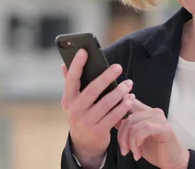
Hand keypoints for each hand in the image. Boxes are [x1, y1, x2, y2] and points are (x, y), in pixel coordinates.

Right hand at [61, 49, 134, 167]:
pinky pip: (114, 116)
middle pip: (92, 90)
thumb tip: (64, 64)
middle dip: (106, 77)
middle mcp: (75, 110)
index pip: (71, 79)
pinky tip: (130, 98)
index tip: (84, 51)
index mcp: (68, 99)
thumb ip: (70, 83)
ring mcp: (86, 122)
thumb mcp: (72, 101)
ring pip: (106, 103)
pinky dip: (123, 106)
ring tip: (129, 83)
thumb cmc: (81, 115)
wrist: (83, 144)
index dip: (77, 65)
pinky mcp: (98, 131)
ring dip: (119, 92)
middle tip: (118, 67)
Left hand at [117, 99, 188, 168]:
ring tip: (133, 153)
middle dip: (121, 135)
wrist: (172, 162)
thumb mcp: (136, 137)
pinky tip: (138, 151)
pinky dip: (137, 141)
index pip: (129, 102)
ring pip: (134, 123)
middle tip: (124, 150)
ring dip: (130, 142)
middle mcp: (153, 112)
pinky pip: (144, 129)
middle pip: (128, 115)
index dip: (118, 106)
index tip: (110, 118)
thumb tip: (112, 119)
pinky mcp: (164, 128)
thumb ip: (127, 126)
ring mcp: (159, 119)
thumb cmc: (155, 150)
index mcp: (146, 112)